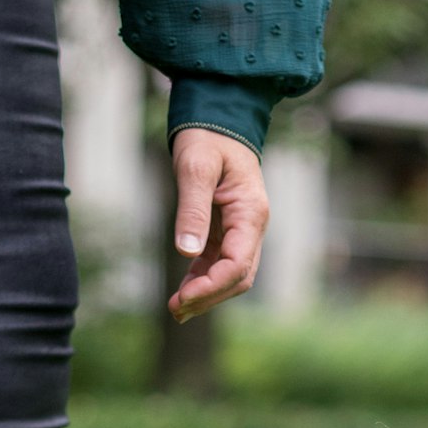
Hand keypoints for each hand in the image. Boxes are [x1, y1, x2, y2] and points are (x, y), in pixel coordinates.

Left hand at [168, 128, 269, 321]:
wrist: (217, 118)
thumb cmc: (207, 138)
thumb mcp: (195, 168)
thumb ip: (192, 210)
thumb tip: (186, 252)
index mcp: (251, 214)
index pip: (238, 265)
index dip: (212, 286)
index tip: (182, 297)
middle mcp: (252, 227)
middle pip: (238, 278)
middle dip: (209, 297)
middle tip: (175, 310)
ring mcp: (241, 230)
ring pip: (230, 275)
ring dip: (205, 294)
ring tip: (175, 309)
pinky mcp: (226, 230)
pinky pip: (217, 263)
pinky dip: (201, 280)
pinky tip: (181, 291)